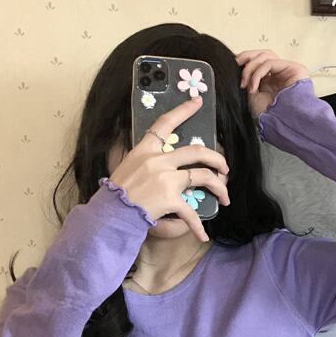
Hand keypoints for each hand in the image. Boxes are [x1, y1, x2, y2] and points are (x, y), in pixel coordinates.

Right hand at [108, 96, 230, 242]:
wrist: (110, 212)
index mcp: (146, 149)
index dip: (184, 110)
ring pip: (204, 176)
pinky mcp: (170, 198)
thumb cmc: (117, 192)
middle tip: (225, 169)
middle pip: (197, 151)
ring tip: (225, 197)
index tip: (198, 101)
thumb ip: (145, 160)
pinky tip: (203, 235)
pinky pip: (191, 213)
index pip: (165, 123)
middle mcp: (158, 160)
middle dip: (217, 159)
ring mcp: (166, 179)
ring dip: (219, 188)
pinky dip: (198, 226)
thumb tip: (162, 160)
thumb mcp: (127, 166)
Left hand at [236, 49, 309, 119]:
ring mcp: (287, 70)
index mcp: (271, 79)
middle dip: (247, 58)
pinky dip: (258, 73)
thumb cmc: (268, 115)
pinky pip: (270, 63)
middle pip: (263, 54)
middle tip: (236, 64)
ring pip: (266, 56)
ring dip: (251, 67)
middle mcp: (280, 74)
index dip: (246, 60)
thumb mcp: (252, 93)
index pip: (259, 61)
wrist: (279, 125)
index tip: (233, 66)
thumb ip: (248, 77)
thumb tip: (238, 63)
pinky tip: (253, 87)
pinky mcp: (294, 68)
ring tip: (245, 83)